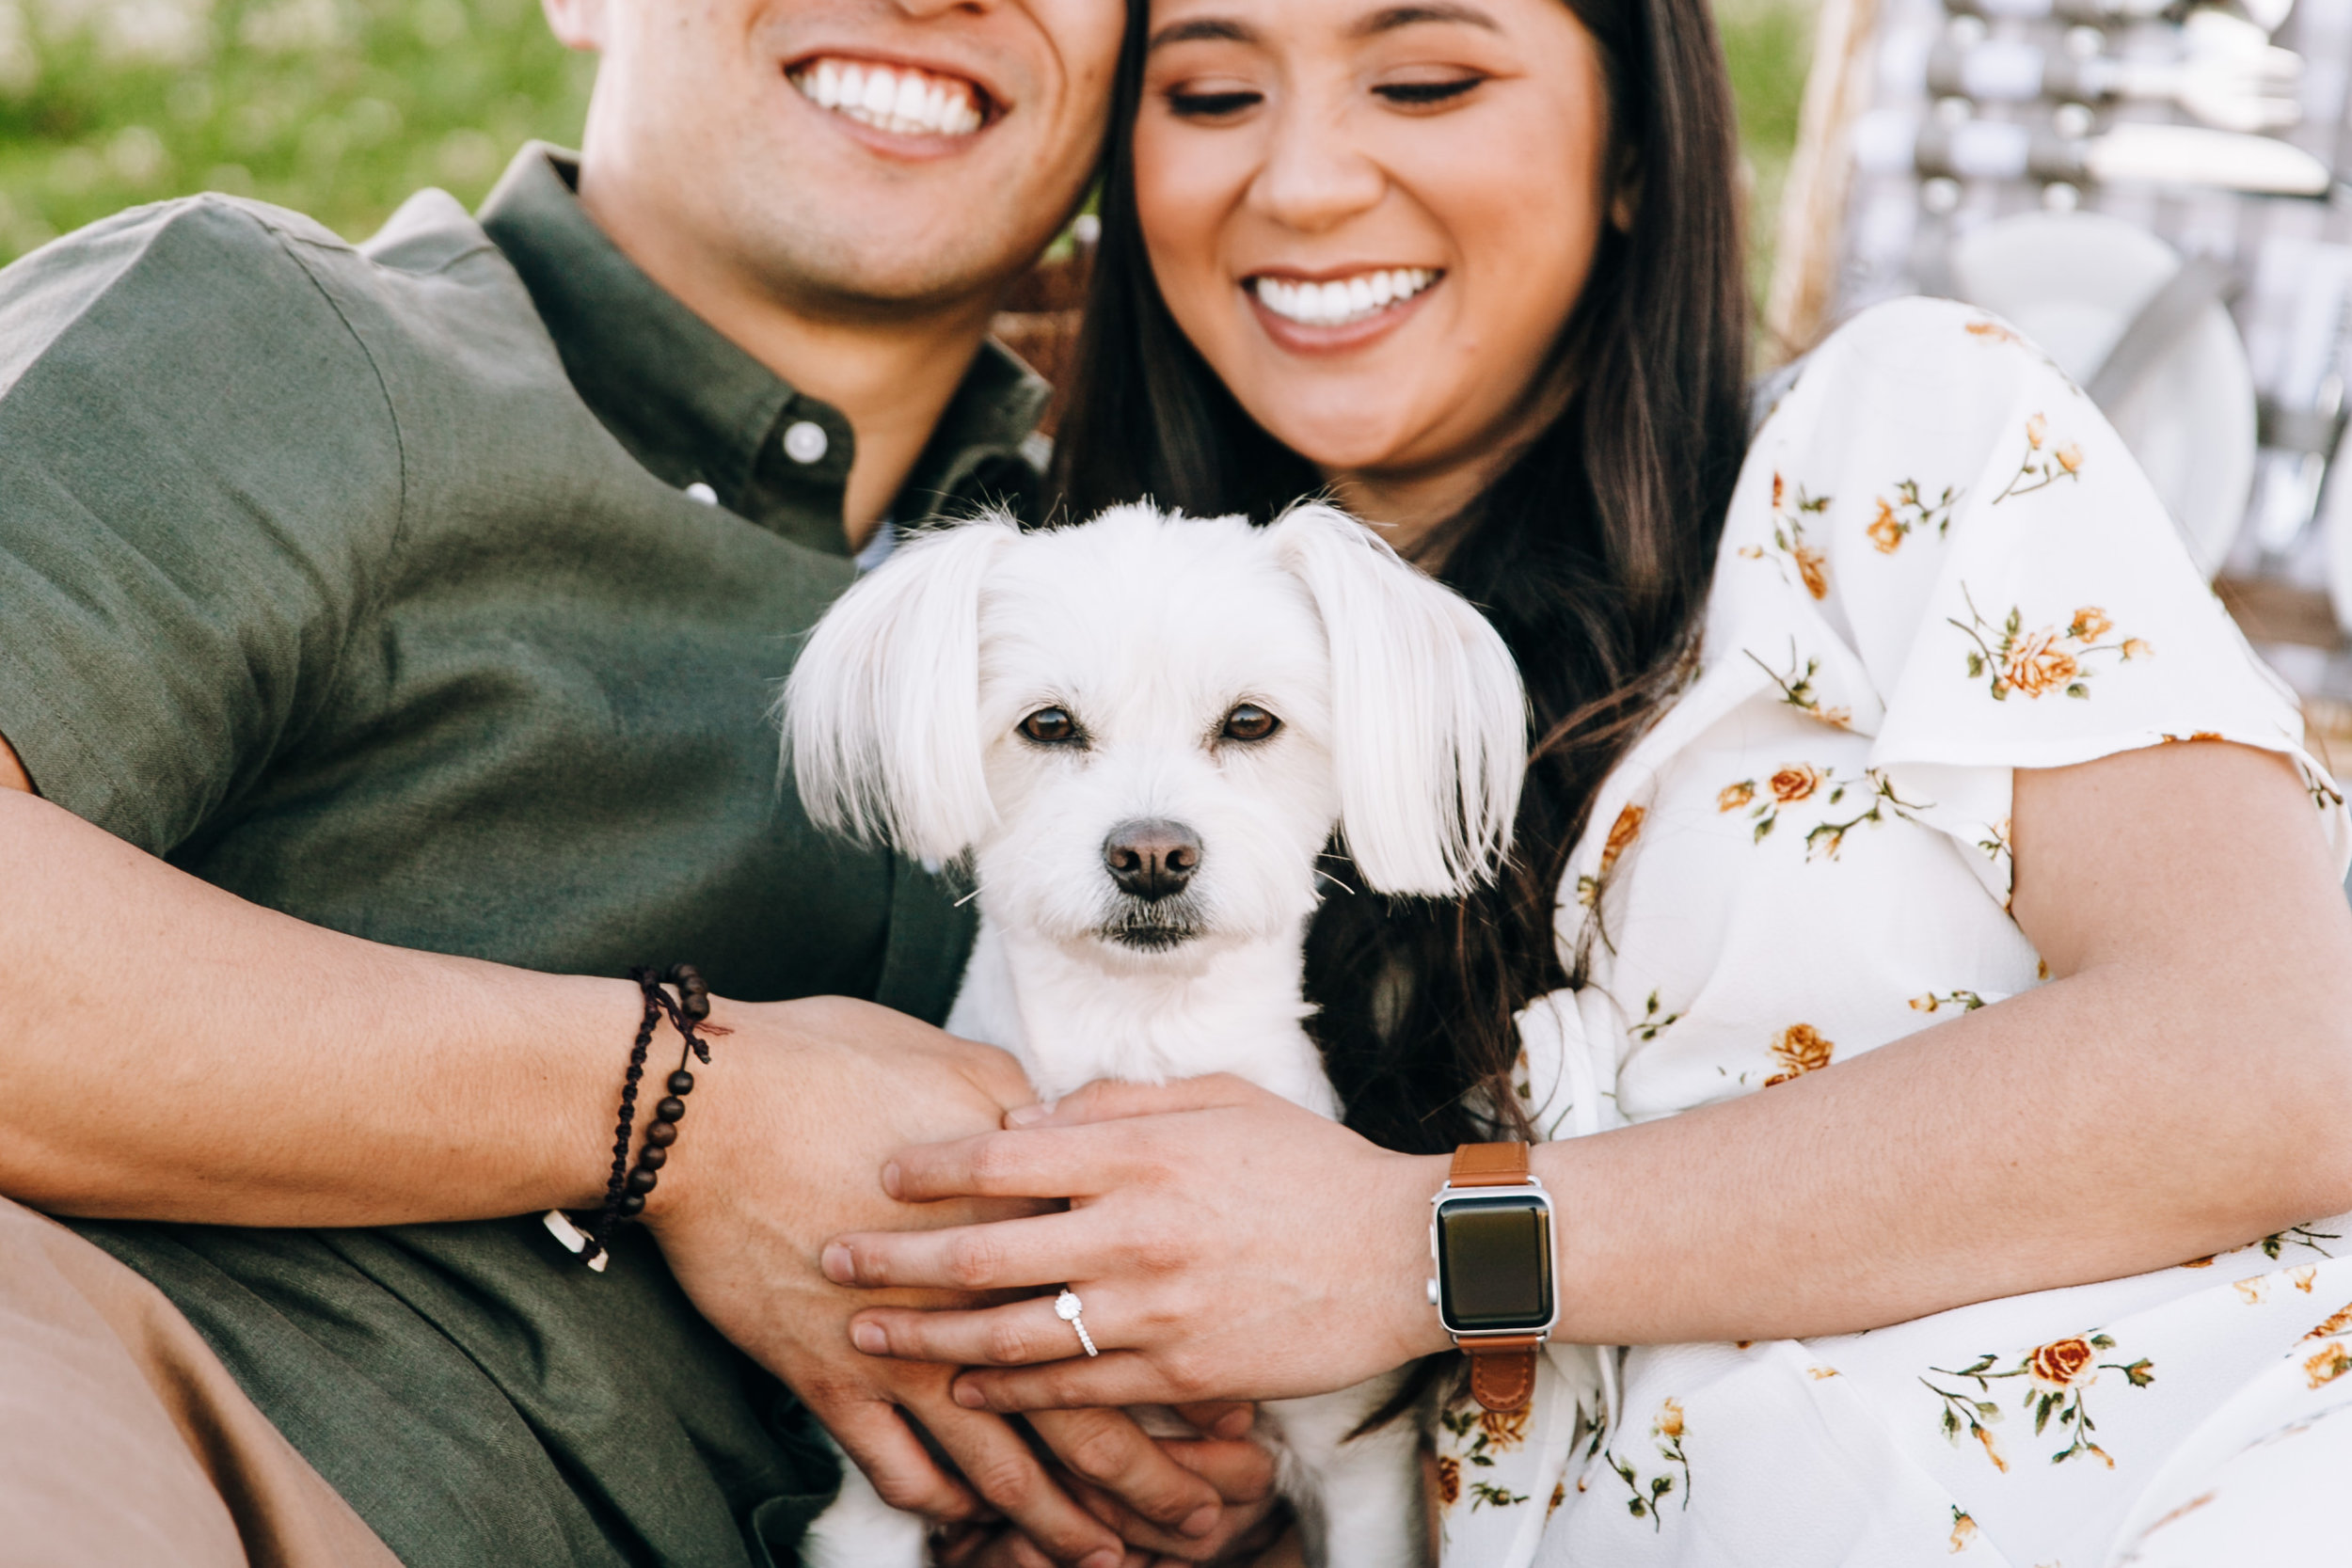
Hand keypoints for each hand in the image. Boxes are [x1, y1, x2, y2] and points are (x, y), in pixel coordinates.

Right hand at [644, 997, 1243, 1563]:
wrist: (705, 1109)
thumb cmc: (833, 1065)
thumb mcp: (959, 1066)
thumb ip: (1030, 1113)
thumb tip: (1069, 1127)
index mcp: (1030, 1221)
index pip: (1132, 1320)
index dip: (1193, 1380)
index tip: (1239, 1425)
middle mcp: (981, 1304)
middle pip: (1085, 1415)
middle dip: (1152, 1484)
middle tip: (1204, 1525)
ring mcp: (905, 1351)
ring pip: (1002, 1463)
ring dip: (1059, 1520)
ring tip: (1108, 1558)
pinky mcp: (830, 1376)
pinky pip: (897, 1466)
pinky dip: (940, 1502)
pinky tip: (970, 1518)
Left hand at [820, 1074, 1451, 1412]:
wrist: (1402, 1253)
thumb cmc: (1309, 1165)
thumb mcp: (1219, 1101)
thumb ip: (1115, 1107)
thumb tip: (1023, 1120)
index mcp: (1140, 1155)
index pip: (1001, 1159)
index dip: (926, 1167)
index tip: (878, 1173)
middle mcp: (1134, 1233)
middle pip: (983, 1254)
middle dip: (894, 1262)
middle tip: (832, 1260)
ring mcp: (1155, 1312)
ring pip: (1012, 1336)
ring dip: (928, 1341)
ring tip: (871, 1338)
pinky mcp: (1180, 1374)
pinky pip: (1074, 1391)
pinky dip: (1010, 1392)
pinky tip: (963, 1389)